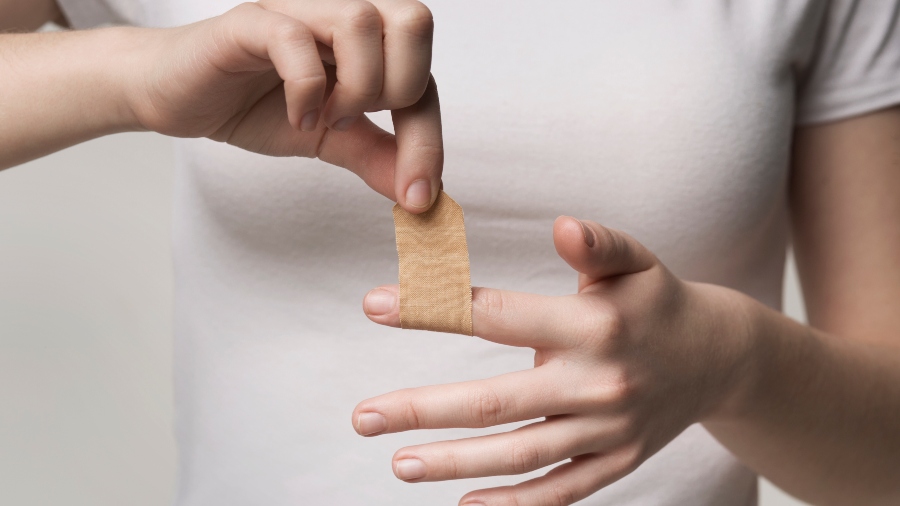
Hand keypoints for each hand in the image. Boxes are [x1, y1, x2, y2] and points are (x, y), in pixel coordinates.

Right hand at [127, 1, 439, 211]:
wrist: (179, 97)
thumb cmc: (255, 105)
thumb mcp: (331, 140)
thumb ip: (377, 157)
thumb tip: (423, 196)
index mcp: (367, 42)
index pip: (425, 78)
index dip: (428, 140)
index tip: (417, 197)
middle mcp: (339, 14)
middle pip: (414, 22)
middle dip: (399, 91)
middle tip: (353, 123)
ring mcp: (298, 12)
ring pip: (362, 19)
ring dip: (354, 86)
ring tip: (322, 118)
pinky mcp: (252, 22)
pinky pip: (295, 38)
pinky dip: (305, 88)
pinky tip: (296, 116)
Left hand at [356, 216, 756, 504]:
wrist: (720, 357)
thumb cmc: (658, 301)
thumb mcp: (635, 260)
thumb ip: (597, 243)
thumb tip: (561, 225)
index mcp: (594, 326)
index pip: (498, 316)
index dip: (433, 309)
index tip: (374, 306)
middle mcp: (598, 382)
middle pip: (496, 401)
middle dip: (423, 409)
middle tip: (364, 417)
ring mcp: (607, 430)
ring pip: (519, 454)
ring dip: (454, 463)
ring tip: (397, 462)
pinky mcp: (615, 462)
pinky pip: (558, 491)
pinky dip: (512, 504)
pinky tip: (463, 505)